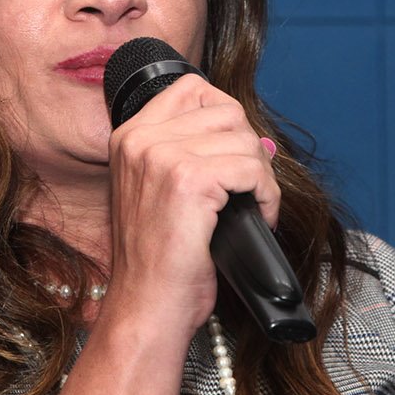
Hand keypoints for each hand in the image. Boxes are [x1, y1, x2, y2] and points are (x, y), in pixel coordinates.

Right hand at [103, 74, 280, 333]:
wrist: (146, 305)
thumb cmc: (159, 260)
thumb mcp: (160, 192)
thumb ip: (192, 153)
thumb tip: (257, 139)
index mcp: (128, 136)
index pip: (192, 88)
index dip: (225, 118)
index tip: (232, 156)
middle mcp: (140, 139)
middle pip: (226, 111)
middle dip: (249, 151)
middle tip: (248, 191)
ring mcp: (162, 157)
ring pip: (244, 138)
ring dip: (261, 177)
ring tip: (251, 208)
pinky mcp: (189, 180)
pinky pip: (252, 169)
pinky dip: (267, 197)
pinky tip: (257, 219)